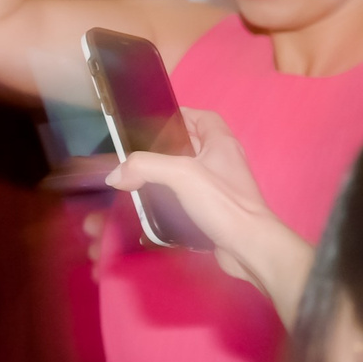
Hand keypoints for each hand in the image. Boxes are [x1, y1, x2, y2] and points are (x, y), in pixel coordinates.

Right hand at [105, 108, 314, 317]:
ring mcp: (220, 187)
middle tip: (137, 150)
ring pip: (188, 170)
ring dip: (165, 171)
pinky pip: (188, 194)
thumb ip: (145, 166)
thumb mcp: (181, 175)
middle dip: (165, 144)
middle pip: (192, 143)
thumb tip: (115, 174)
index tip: (154, 122)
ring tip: (139, 176)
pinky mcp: (214, 209)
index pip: (203, 118)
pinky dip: (170, 194)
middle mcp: (223, 162)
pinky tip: (151, 202)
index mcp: (222, 144)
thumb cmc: (222, 203)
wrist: (247, 246)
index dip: (181, 114)